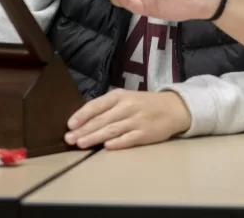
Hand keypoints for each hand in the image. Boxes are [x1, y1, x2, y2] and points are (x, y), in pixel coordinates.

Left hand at [64, 89, 191, 149]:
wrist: (173, 108)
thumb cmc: (144, 104)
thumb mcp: (126, 98)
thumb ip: (107, 107)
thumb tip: (82, 121)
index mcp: (120, 96)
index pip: (97, 105)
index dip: (82, 115)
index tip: (70, 125)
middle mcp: (127, 107)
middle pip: (102, 119)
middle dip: (84, 130)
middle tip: (69, 139)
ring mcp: (137, 120)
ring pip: (112, 129)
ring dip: (95, 137)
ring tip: (81, 144)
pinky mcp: (145, 134)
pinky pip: (128, 139)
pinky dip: (117, 143)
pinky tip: (106, 147)